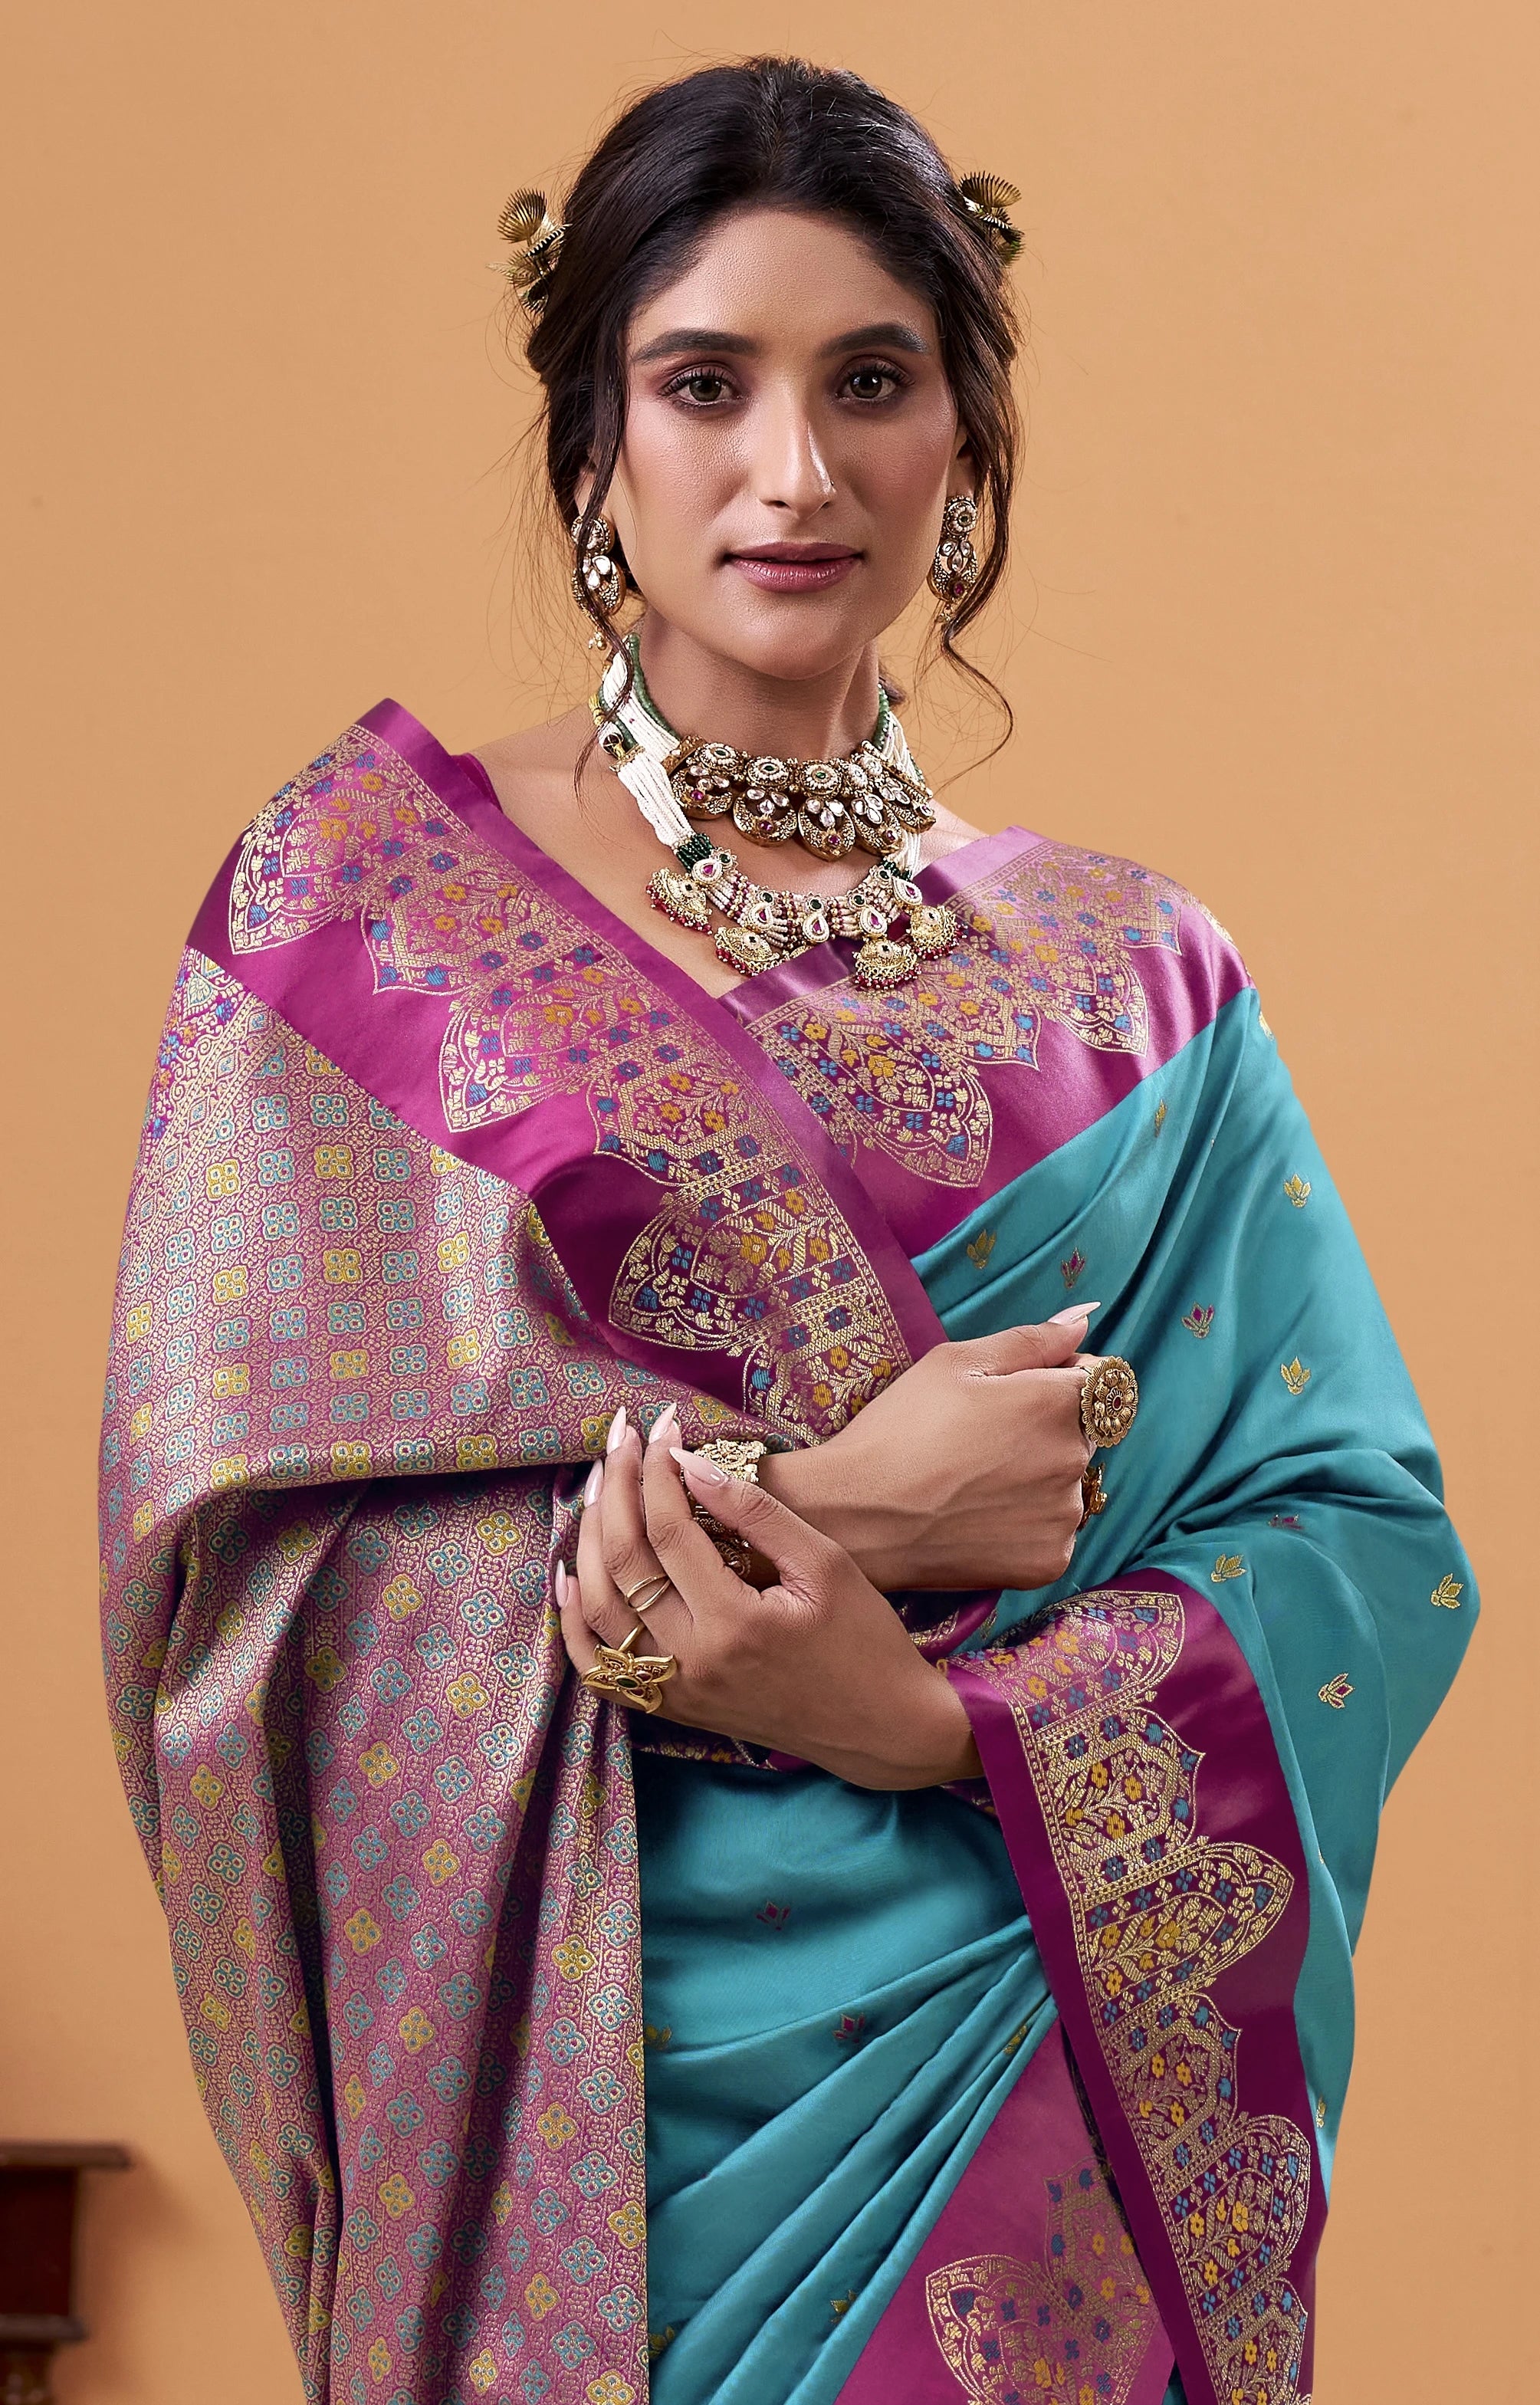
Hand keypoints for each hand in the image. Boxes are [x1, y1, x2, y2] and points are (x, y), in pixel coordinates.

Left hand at [557, 1407, 981, 1789]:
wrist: (881, 1727)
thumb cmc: (864, 1639)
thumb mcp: (824, 1563)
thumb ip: (755, 1512)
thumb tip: (690, 1462)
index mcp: (736, 1621)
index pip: (670, 1530)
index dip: (656, 1471)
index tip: (660, 1428)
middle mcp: (694, 1661)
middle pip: (624, 1563)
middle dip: (615, 1489)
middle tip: (620, 1440)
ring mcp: (678, 1691)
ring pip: (599, 1609)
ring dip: (588, 1542)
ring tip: (597, 1487)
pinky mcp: (674, 1709)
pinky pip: (600, 1669)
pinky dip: (574, 1622)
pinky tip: (569, 1576)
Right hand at [758, 1305, 1100, 1592]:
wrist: (858, 1516)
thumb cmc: (900, 1428)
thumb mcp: (955, 1363)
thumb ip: (1031, 1339)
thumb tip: (1085, 1318)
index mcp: (1059, 1400)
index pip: (1101, 1380)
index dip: (1059, 1380)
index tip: (1013, 1396)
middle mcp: (1076, 1458)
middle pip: (1086, 1434)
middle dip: (1049, 1430)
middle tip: (982, 1443)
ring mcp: (1066, 1515)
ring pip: (1071, 1486)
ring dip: (1041, 1480)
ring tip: (977, 1484)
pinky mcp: (1051, 1560)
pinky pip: (1055, 1532)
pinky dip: (1029, 1526)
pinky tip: (982, 1518)